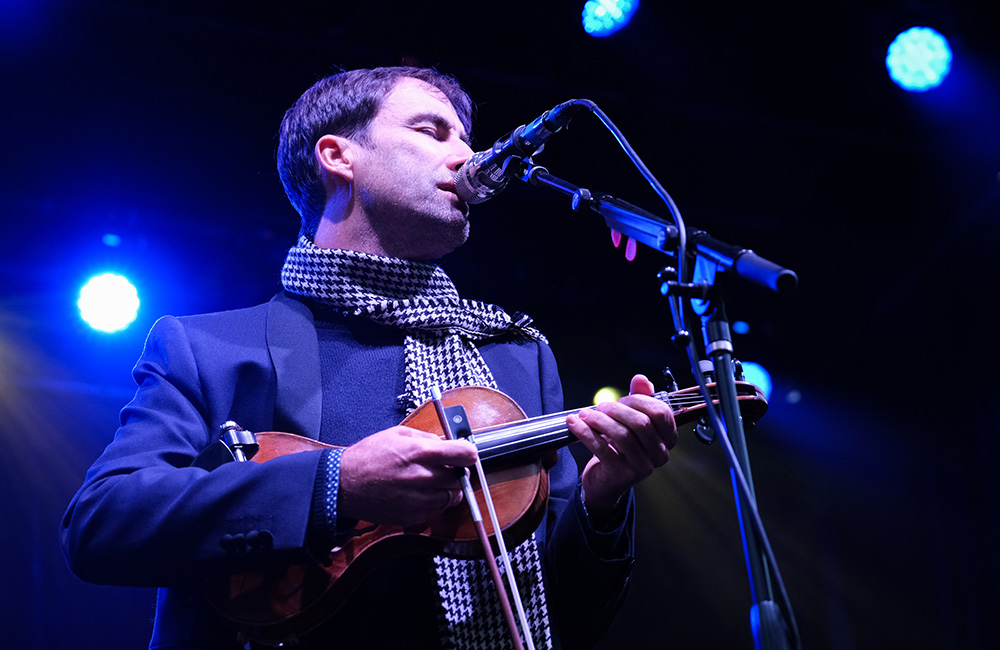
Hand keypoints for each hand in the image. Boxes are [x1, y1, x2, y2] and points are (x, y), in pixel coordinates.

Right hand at [337, 426, 477, 525]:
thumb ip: (427, 437)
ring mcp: (420, 499)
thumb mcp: (398, 434)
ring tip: (431, 482)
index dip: (469, 453)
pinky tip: (420, 494)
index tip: (466, 454)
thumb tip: (446, 443)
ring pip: (453, 496)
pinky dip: (434, 503)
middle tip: (445, 468)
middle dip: (457, 472)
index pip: (466, 454)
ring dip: (448, 489)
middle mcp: (425, 477)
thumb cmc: (368, 457)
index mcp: (422, 452)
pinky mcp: (414, 516)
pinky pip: (437, 510)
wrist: (344, 485)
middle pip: (461, 478)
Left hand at [567, 374, 676, 519]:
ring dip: (599, 420)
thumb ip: (639, 398)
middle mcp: (660, 455)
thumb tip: (641, 379)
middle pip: (641, 423)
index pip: (660, 413)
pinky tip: (574, 423)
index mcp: (668, 439)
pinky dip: (585, 432)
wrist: (605, 481)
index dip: (639, 401)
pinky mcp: (621, 475)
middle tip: (601, 407)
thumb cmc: (620, 447)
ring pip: (622, 436)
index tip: (622, 399)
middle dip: (617, 409)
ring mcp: (642, 467)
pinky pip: (601, 448)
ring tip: (585, 414)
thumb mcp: (631, 420)